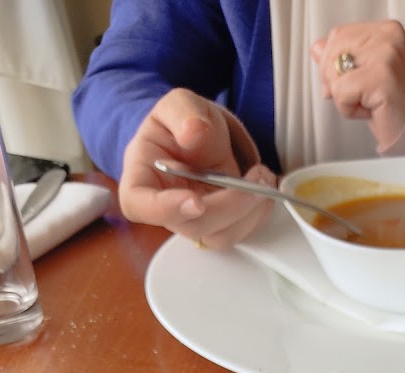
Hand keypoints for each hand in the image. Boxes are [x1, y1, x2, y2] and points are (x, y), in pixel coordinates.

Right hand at [118, 88, 277, 248]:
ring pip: (220, 236)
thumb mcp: (178, 104)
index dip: (166, 210)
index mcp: (141, 178)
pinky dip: (258, 213)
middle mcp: (166, 208)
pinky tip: (264, 188)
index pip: (140, 205)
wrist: (200, 135)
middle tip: (256, 178)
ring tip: (264, 178)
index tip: (195, 201)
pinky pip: (240, 232)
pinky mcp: (219, 225)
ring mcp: (194, 220)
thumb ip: (182, 112)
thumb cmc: (181, 124)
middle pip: (193, 225)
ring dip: (250, 212)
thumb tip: (193, 132)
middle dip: (230, 205)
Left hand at [311, 21, 404, 152]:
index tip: (347, 82)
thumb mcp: (366, 74)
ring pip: (334, 71)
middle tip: (358, 97)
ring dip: (343, 96)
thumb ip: (342, 56)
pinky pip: (340, 92)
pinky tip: (368, 111)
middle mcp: (389, 37)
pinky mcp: (381, 77)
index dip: (332, 63)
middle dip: (335, 80)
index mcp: (388, 30)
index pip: (339, 35)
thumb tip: (317, 47)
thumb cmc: (395, 106)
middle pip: (333, 51)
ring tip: (367, 103)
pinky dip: (347, 109)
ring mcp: (387, 55)